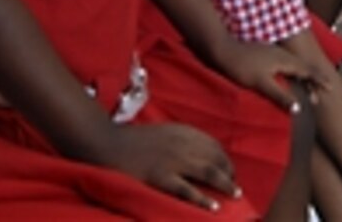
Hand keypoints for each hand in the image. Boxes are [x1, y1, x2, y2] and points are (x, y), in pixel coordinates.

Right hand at [100, 123, 238, 210]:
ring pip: (208, 172)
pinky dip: (202, 199)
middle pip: (216, 159)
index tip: (229, 171)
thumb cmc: (133, 140)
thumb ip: (181, 141)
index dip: (224, 159)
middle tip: (235, 187)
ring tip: (235, 195)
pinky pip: (187, 189)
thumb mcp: (164, 133)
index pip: (214, 145)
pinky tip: (213, 208)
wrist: (106, 142)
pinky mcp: (160, 176)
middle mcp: (183, 144)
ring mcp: (172, 161)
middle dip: (229, 173)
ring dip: (225, 184)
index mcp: (183, 132)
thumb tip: (199, 155)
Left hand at [221, 40, 324, 109]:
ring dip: (304, 74)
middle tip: (323, 90)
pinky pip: (287, 63)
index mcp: (285, 61)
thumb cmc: (242, 68)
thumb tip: (298, 109)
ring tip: (308, 85)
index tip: (331, 87)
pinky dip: (293, 71)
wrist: (224, 50)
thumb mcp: (261, 84)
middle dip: (314, 78)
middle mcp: (283, 54)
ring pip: (295, 64)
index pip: (307, 72)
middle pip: (304, 67)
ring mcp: (274, 52)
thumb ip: (280, 96)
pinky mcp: (267, 53)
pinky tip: (288, 75)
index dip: (319, 81)